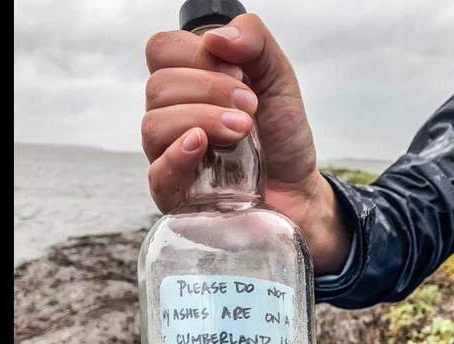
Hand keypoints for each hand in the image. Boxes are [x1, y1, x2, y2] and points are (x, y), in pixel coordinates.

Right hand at [142, 13, 349, 275]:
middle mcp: (170, 116)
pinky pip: (157, 173)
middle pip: (158, 86)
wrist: (299, 189)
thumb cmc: (281, 135)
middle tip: (250, 106)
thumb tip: (215, 37)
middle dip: (209, 89)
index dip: (197, 54)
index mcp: (187, 82)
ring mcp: (168, 156)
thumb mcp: (279, 77)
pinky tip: (201, 145)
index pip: (162, 50)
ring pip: (154, 125)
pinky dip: (178, 155)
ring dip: (202, 118)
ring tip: (242, 131)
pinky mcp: (174, 194)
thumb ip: (255, 41)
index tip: (240, 73)